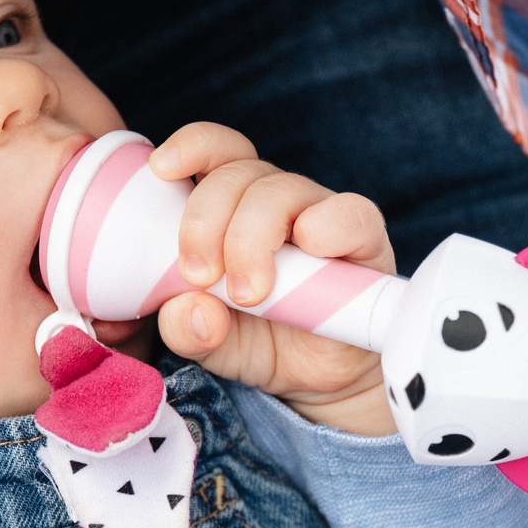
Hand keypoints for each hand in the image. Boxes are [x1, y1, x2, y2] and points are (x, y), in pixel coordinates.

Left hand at [148, 123, 395, 435]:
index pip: (215, 152)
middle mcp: (275, 199)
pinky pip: (350, 215)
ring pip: (281, 191)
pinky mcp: (364, 240)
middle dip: (205, 221)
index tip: (163, 171)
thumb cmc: (262, 341)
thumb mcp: (209, 342)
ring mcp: (320, 214)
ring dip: (251, 238)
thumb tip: (192, 311)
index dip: (191, 148)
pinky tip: (311, 249)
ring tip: (249, 294)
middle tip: (200, 277)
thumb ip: (186, 328)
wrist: (322, 379)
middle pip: (236, 174)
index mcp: (231, 206)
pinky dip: (326, 226)